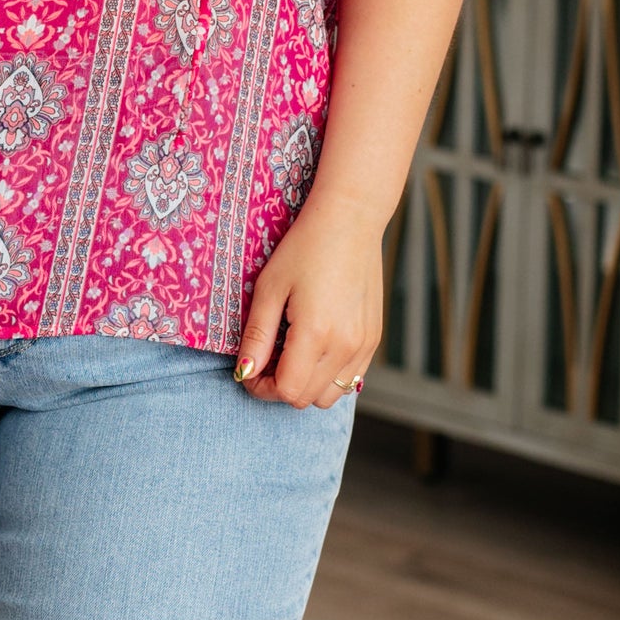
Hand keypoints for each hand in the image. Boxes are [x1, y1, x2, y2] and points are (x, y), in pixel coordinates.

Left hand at [233, 194, 382, 408]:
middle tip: (265, 360)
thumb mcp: (269, 288)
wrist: (350, 221)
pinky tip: (313, 349)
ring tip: (290, 354)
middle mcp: (346, 346)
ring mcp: (364, 345)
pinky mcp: (374, 339)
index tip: (248, 370)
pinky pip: (350, 378)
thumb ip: (257, 336)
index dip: (260, 388)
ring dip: (305, 385)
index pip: (287, 391)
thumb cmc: (304, 248)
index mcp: (316, 334)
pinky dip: (327, 375)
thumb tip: (244, 372)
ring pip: (331, 395)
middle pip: (307, 398)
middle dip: (279, 387)